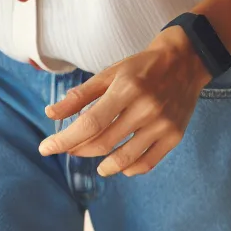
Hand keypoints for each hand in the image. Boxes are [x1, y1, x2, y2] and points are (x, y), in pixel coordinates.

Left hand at [39, 26, 210, 177]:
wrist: (185, 62)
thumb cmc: (140, 68)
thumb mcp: (108, 74)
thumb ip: (79, 96)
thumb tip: (50, 114)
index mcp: (126, 89)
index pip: (89, 123)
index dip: (65, 139)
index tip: (46, 148)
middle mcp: (146, 108)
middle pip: (104, 142)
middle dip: (79, 150)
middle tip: (68, 149)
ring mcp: (162, 125)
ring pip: (125, 157)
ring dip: (103, 165)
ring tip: (94, 163)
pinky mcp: (175, 136)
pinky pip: (148, 162)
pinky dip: (129, 168)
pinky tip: (118, 165)